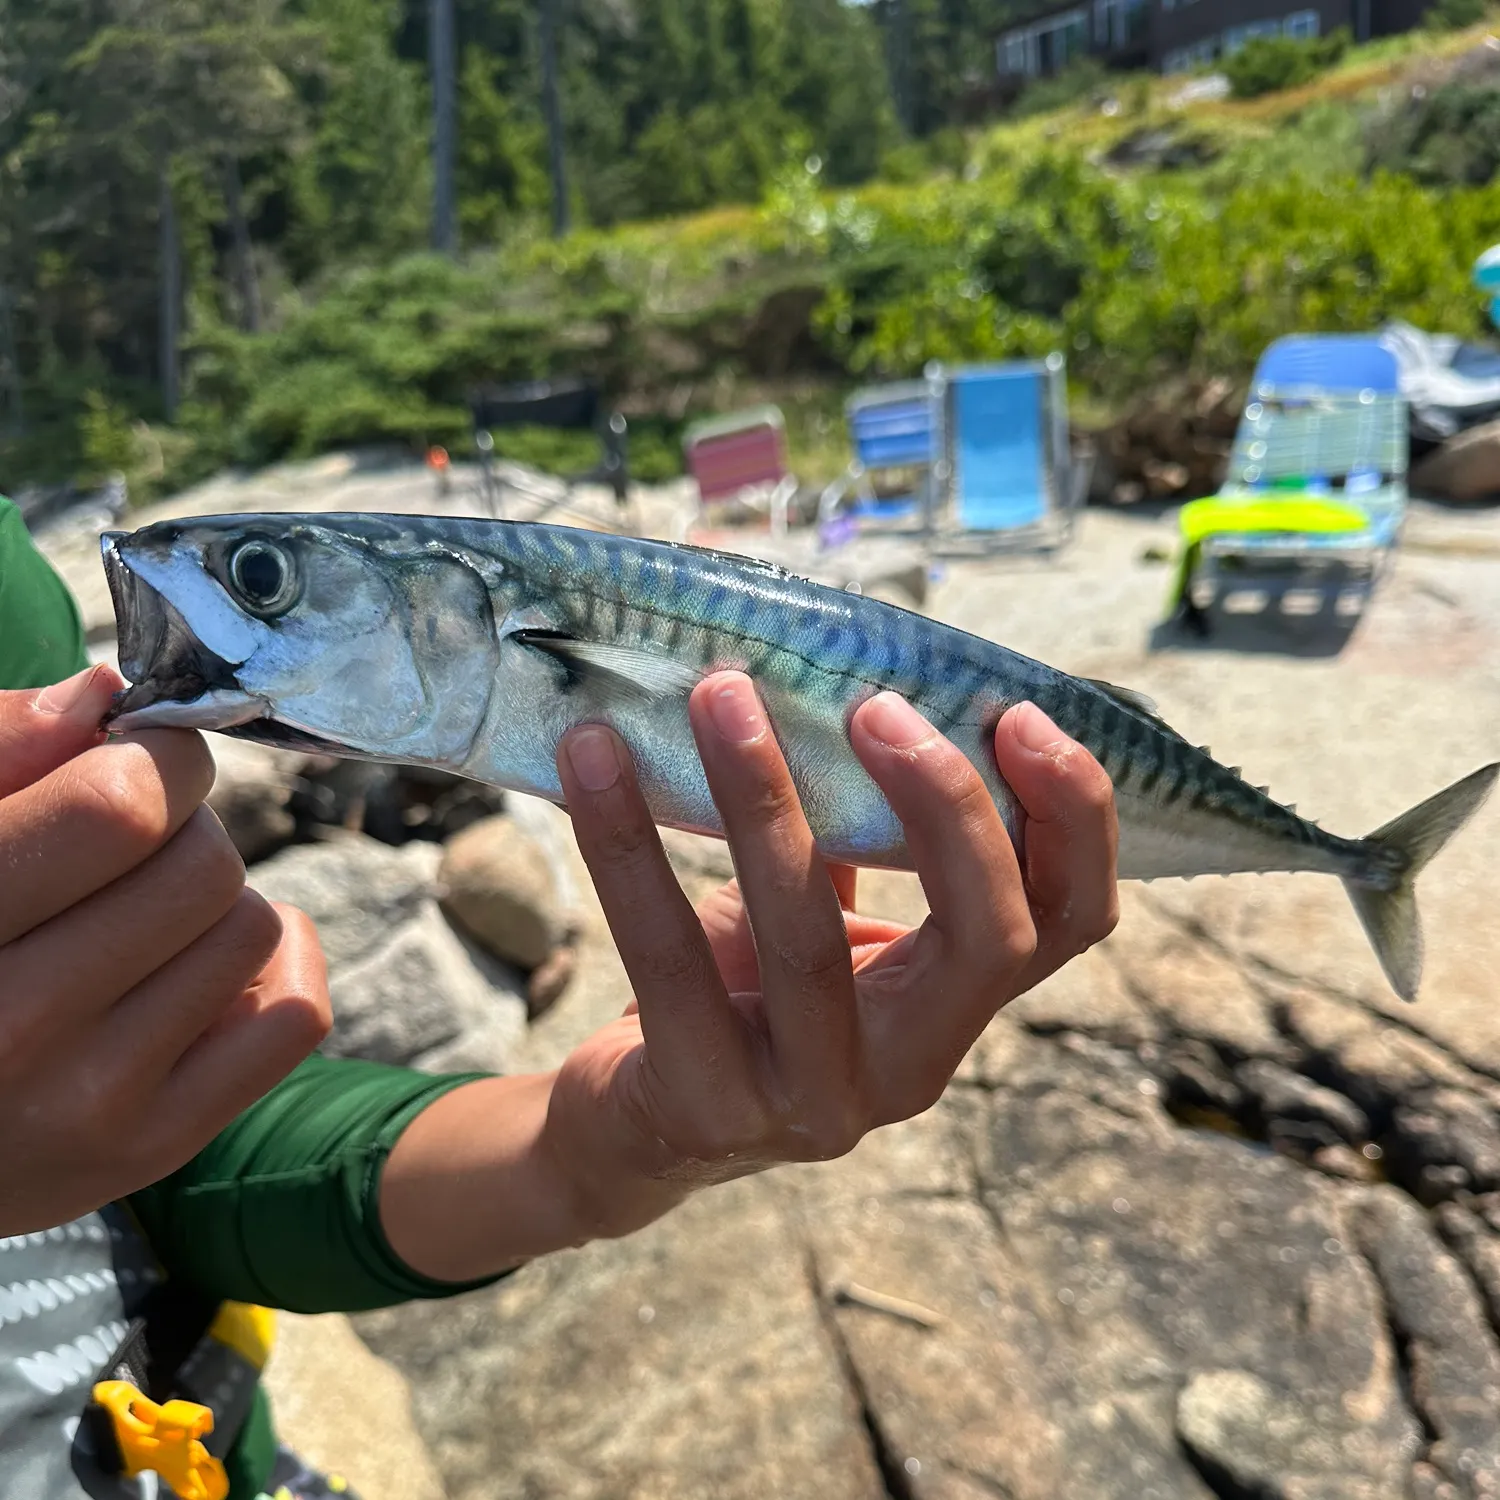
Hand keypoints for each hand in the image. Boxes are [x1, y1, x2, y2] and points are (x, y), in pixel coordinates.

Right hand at [0, 667, 330, 1233]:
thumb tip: (108, 697)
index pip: (121, 809)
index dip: (158, 758)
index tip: (142, 758)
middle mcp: (8, 1026)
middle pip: (204, 864)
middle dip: (185, 828)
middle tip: (133, 845)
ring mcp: (85, 1100)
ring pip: (253, 927)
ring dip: (220, 900)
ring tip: (147, 915)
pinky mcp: (150, 1145)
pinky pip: (296, 1015)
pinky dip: (276, 968)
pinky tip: (209, 962)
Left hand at [545, 672, 1118, 1238]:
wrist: (633, 1129)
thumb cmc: (738, 997)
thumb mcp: (816, 919)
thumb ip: (856, 838)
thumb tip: (855, 684)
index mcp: (953, 1008)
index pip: (1070, 923)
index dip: (1073, 819)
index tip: (1020, 713)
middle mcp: (910, 1069)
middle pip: (988, 938)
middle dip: (950, 803)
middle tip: (875, 703)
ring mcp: (813, 1102)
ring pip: (812, 940)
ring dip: (764, 795)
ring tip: (719, 695)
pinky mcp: (705, 1107)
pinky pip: (667, 960)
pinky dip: (626, 845)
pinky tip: (592, 759)